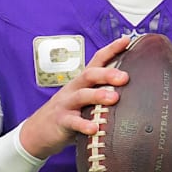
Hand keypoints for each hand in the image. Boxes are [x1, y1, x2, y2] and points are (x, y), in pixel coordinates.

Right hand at [20, 37, 130, 159]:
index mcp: (82, 82)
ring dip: (98, 96)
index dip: (111, 49)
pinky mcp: (61, 120)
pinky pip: (73, 122)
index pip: (97, 60)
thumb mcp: (85, 99)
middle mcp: (74, 88)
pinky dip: (84, 125)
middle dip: (107, 73)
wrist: (38, 131)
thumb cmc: (69, 113)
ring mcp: (66, 104)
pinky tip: (95, 128)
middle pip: (90, 75)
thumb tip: (132, 90)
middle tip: (124, 77)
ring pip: (82, 95)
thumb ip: (103, 93)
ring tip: (114, 99)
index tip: (126, 40)